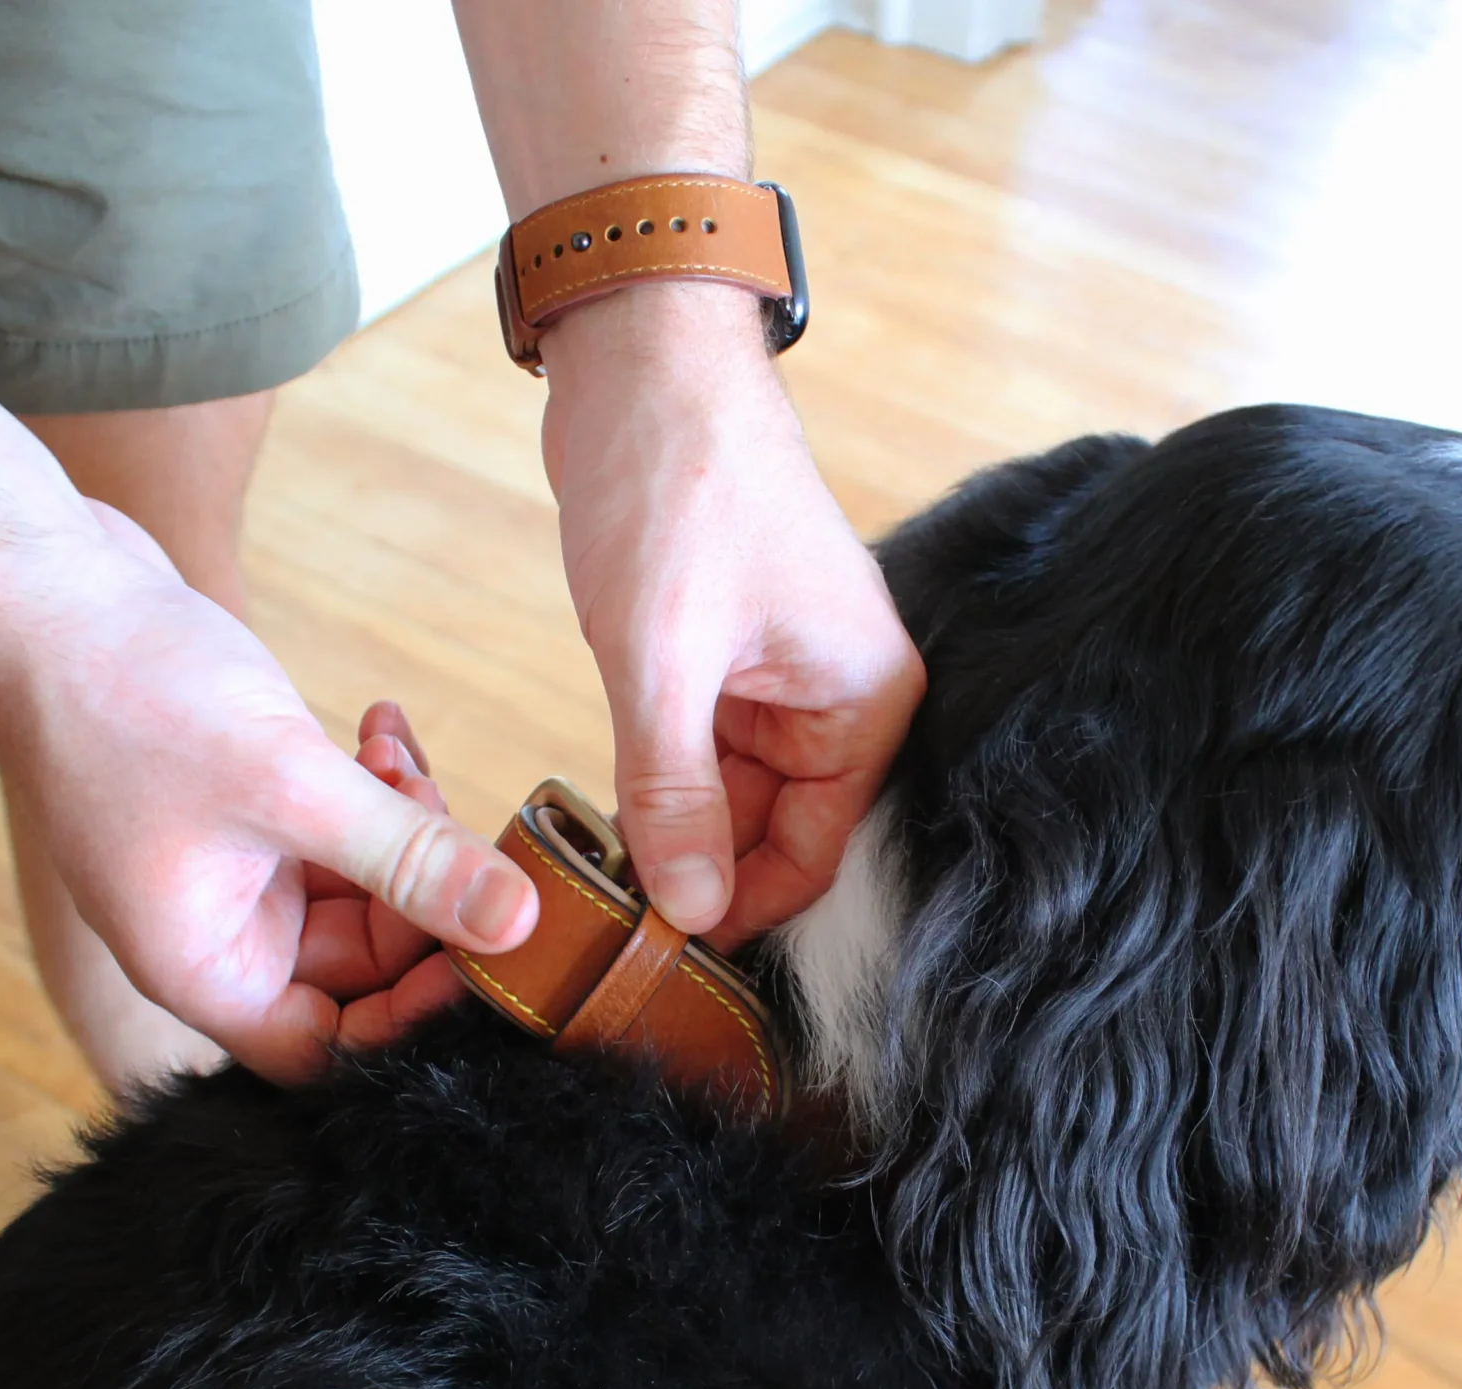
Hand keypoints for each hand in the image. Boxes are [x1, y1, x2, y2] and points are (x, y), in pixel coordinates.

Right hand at [0, 504, 535, 1080]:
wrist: (36, 584)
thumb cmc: (126, 694)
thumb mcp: (292, 787)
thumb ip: (410, 863)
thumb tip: (519, 924)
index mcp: (204, 968)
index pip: (332, 1046)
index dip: (414, 1014)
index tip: (485, 948)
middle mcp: (212, 933)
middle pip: (360, 967)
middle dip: (424, 900)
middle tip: (459, 829)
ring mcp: (225, 868)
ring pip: (358, 888)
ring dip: (403, 828)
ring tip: (400, 757)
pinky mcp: (240, 807)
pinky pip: (333, 827)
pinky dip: (369, 785)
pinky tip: (381, 724)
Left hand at [539, 284, 923, 949]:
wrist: (645, 359)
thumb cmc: (676, 486)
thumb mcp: (662, 661)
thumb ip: (677, 795)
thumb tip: (687, 912)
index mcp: (867, 701)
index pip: (815, 855)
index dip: (736, 911)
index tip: (654, 955)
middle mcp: (844, 697)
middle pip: (776, 834)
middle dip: (698, 876)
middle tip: (607, 925)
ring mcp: (788, 677)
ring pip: (732, 797)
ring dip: (670, 830)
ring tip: (594, 874)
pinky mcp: (734, 656)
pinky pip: (703, 750)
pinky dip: (658, 780)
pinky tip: (602, 811)